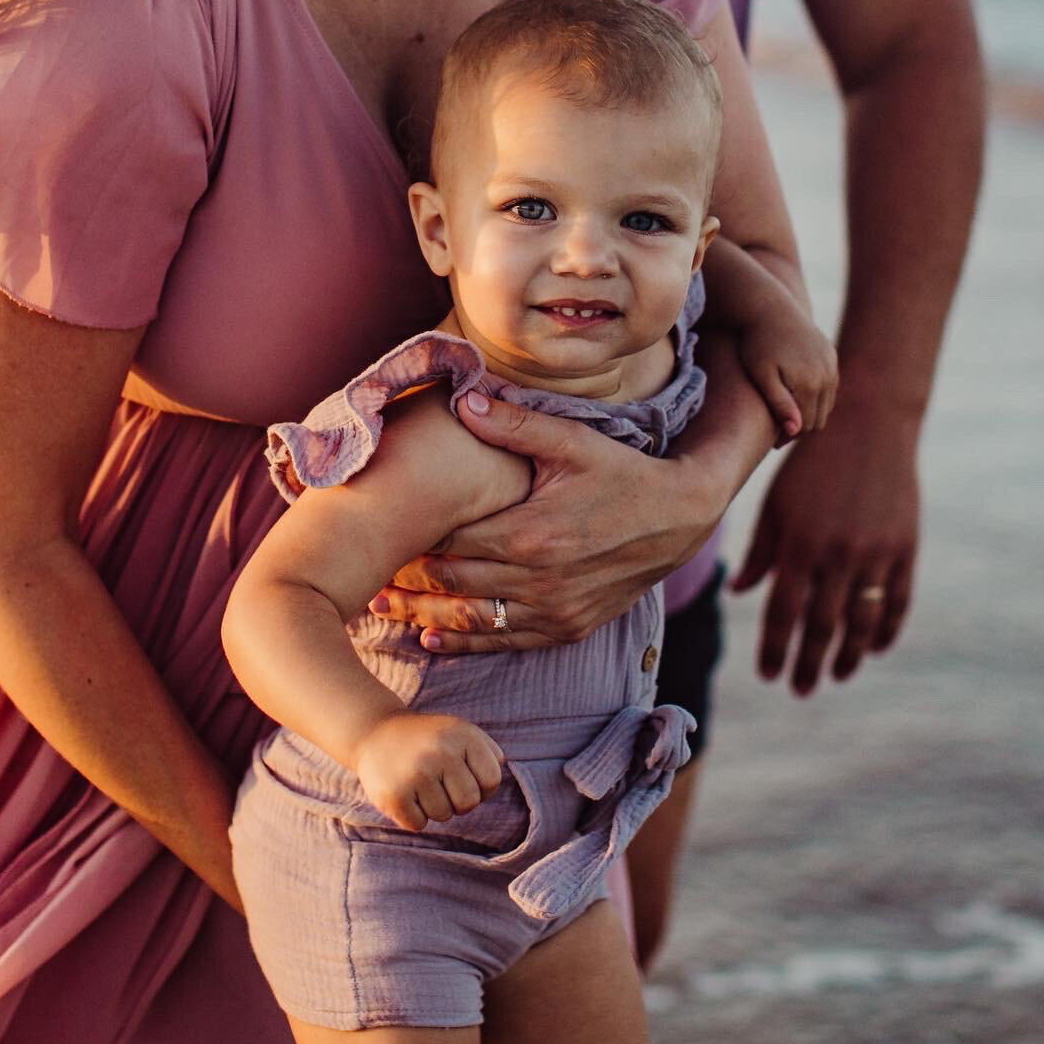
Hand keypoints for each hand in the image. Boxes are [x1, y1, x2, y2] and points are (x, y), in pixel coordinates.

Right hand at [352, 711, 504, 831]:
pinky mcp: (394, 795)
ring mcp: (416, 774)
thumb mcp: (460, 732)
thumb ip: (488, 752)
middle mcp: (441, 752)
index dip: (479, 785)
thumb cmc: (428, 739)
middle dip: (456, 799)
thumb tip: (499, 775)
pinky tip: (404, 792)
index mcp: (463, 735)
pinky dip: (412, 815)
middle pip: (469, 803)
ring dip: (433, 806)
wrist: (374, 732)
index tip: (462, 774)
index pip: (492, 781)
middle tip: (438, 781)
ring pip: (443, 816)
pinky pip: (418, 825)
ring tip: (418, 783)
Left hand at [372, 392, 722, 653]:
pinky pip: (505, 642)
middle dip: (407, 579)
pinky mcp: (568, 627)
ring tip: (383, 607)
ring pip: (472, 621)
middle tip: (362, 573)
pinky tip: (432, 640)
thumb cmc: (623, 472)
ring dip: (425, 616)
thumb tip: (462, 399)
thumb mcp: (573, 440)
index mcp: (532, 531)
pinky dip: (465, 644)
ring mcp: (554, 609)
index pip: (451, 539)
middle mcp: (539, 579)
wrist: (680, 517)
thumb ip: (514, 423)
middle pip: (453, 583)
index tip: (376, 530)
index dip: (410, 538)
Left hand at [730, 400, 919, 694]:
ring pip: (863, 622)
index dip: (775, 648)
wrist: (868, 424)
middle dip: (809, 664)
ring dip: (849, 656)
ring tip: (835, 676)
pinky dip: (887, 630)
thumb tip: (738, 593)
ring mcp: (877, 554)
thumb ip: (761, 551)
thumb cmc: (809, 463)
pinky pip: (898, 602)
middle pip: (823, 627)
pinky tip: (874, 649)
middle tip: (799, 690)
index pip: (783, 612)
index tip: (768, 675)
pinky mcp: (905, 549)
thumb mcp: (776, 502)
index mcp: (800, 544)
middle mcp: (839, 555)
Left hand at [738, 312, 839, 441]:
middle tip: (778, 432)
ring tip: (786, 415)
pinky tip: (796, 397)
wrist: (767, 307)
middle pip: (818, 418)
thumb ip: (779, 403)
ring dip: (810, 413)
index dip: (788, 437)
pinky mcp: (831, 355)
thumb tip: (796, 430)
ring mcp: (831, 365)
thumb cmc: (757, 343)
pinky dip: (816, 396)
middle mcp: (827, 375)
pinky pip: (829, 386)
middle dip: (800, 428)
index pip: (806, 426)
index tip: (771, 441)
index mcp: (811, 384)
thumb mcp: (761, 375)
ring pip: (826, 404)